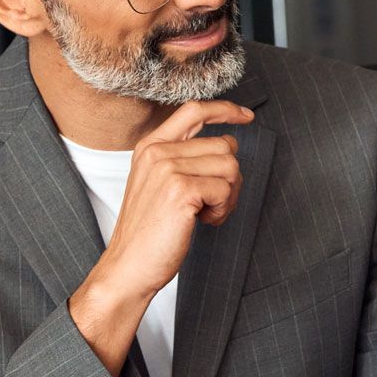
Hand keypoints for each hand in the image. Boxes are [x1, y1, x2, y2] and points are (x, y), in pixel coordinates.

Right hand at [70, 100, 253, 357]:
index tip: (247, 116)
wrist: (129, 267)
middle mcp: (157, 151)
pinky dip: (222, 210)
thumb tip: (228, 144)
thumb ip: (184, 159)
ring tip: (202, 214)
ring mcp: (168, 168)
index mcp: (150, 146)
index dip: (225, 110)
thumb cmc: (149, 232)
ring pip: (230, 167)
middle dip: (228, 178)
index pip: (194, 110)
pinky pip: (226, 189)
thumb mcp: (160, 184)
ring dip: (227, 196)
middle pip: (224, 146)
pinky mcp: (181, 189)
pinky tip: (201, 222)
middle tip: (209, 205)